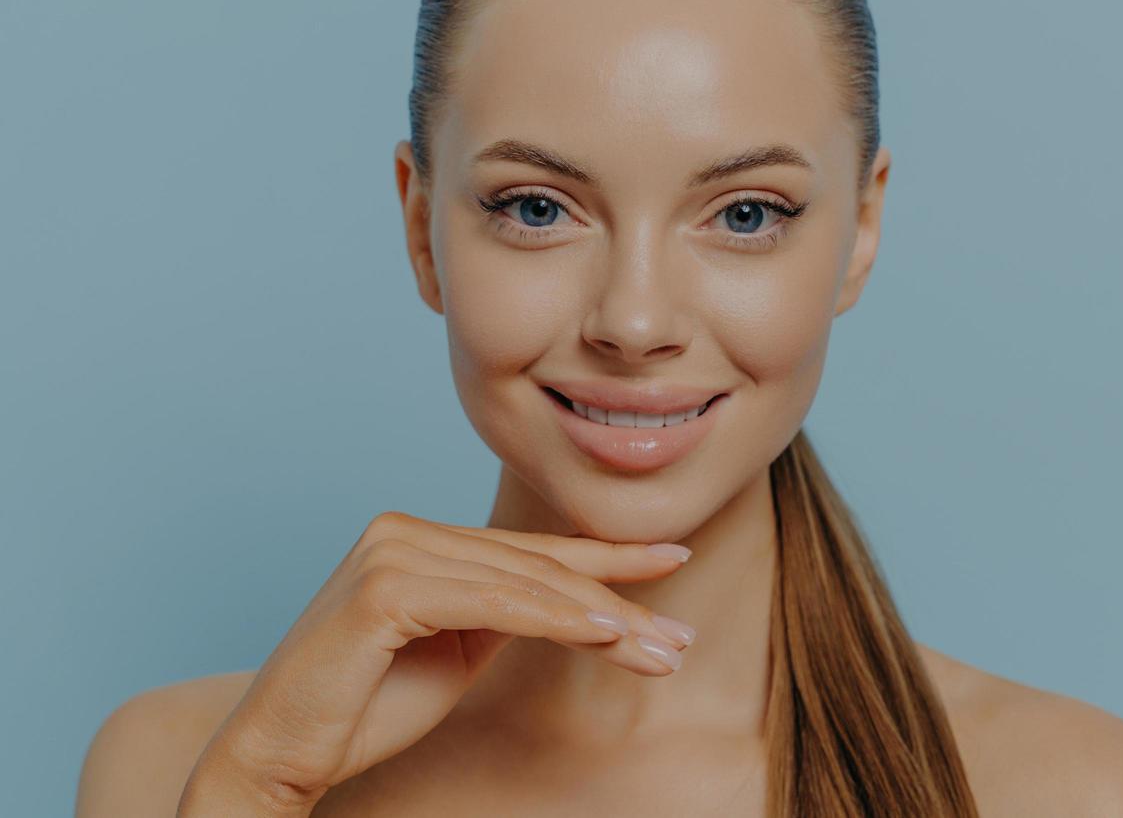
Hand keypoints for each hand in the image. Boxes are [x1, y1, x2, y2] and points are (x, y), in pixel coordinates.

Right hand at [182, 510, 695, 810]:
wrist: (279, 754)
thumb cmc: (362, 710)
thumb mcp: (456, 651)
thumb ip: (504, 613)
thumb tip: (581, 602)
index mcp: (419, 539)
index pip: (529, 552)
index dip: (605, 562)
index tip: (670, 564)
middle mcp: (404, 530)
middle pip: (536, 567)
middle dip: (618, 601)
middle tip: (680, 636)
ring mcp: (392, 551)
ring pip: (526, 583)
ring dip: (603, 617)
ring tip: (660, 649)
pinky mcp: (385, 588)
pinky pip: (495, 604)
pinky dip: (558, 620)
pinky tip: (607, 634)